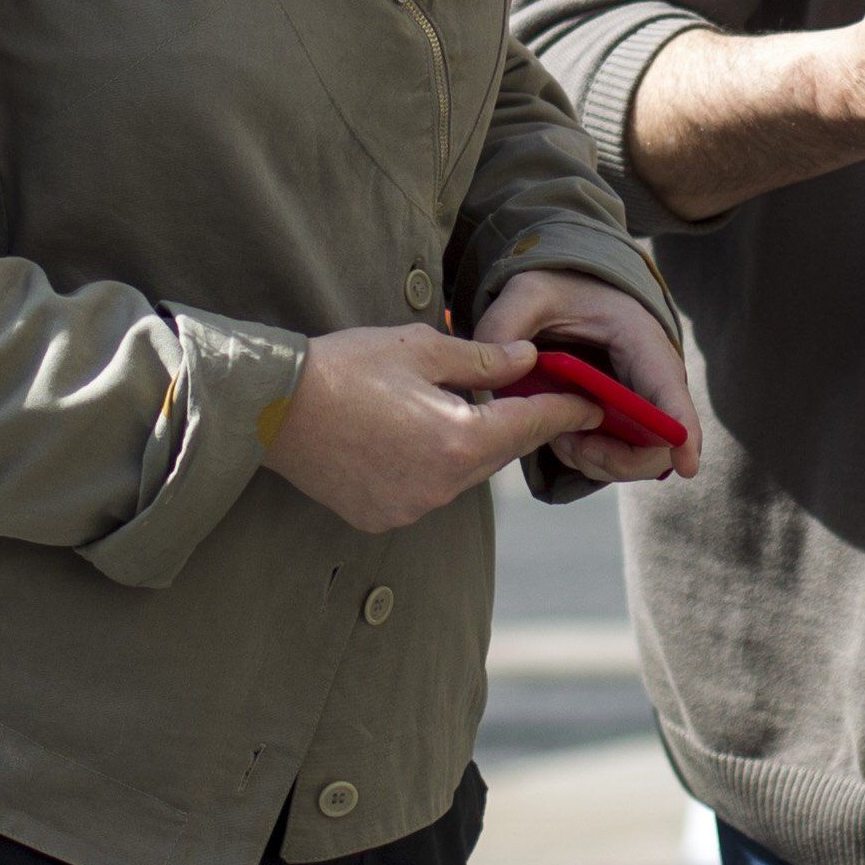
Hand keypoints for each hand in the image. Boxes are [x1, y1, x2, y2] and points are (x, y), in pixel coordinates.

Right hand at [262, 326, 595, 534]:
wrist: (271, 408)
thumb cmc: (346, 368)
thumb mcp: (420, 348)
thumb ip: (482, 359)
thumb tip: (527, 362)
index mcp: (459, 439)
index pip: (530, 424)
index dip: (565, 410)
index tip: (592, 404)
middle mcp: (442, 484)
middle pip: (497, 452)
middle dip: (512, 424)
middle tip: (523, 394)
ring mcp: (412, 508)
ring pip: (464, 475)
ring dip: (467, 446)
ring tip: (449, 410)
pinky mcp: (384, 517)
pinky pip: (427, 492)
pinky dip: (430, 468)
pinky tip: (406, 439)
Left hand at [474, 270, 701, 486]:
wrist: (565, 287)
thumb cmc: (558, 286)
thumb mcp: (527, 293)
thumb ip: (504, 324)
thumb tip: (500, 372)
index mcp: (641, 341)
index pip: (671, 393)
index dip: (684, 433)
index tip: (687, 465)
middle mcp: (651, 378)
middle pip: (660, 440)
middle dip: (620, 459)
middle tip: (574, 447)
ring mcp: (637, 402)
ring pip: (636, 456)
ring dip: (597, 461)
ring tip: (558, 436)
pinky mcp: (619, 418)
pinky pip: (616, 453)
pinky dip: (588, 457)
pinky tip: (559, 435)